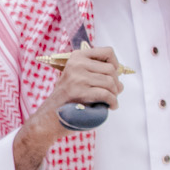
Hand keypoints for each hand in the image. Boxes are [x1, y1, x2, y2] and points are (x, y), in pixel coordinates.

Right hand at [14, 44, 123, 169]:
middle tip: (113, 93)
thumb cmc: (66, 99)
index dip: (116, 63)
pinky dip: (112, 102)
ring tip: (110, 101)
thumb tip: (120, 80)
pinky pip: (106, 94)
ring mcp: (77, 78)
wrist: (49, 117)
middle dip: (116, 83)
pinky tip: (111, 106)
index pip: (107, 52)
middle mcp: (76, 64)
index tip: (114, 74)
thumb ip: (95, 74)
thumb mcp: (77, 78)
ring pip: (110, 82)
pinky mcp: (80, 92)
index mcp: (76, 57)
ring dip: (114, 94)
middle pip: (111, 69)